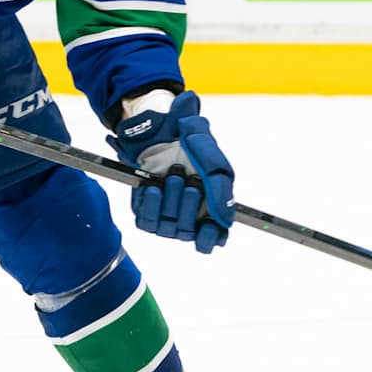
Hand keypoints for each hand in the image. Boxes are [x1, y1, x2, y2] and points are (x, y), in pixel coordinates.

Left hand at [109, 90, 234, 252]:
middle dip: (189, 205)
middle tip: (191, 180)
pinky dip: (150, 204)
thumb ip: (222, 191)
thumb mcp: (214, 163)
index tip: (207, 225)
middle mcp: (188, 217)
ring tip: (173, 176)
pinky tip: (153, 186)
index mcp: (210, 209)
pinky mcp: (145, 211)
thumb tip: (225, 219)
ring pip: (167, 228)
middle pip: (187, 233)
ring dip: (171, 200)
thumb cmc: (192, 146)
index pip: (210, 240)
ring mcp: (165, 216)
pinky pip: (146, 221)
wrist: (163, 131)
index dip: (208, 238)